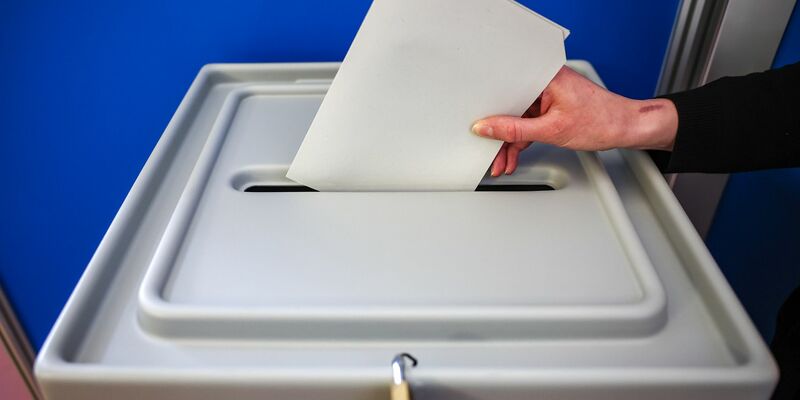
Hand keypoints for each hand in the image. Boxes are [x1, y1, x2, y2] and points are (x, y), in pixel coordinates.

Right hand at [472, 66, 678, 175]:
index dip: (490, 112)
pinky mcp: (552, 105)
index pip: (506, 91)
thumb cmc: (602, 121)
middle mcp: (545, 80)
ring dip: (510, 141)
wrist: (627, 127)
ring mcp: (548, 93)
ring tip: (502, 162)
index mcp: (544, 75)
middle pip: (511, 107)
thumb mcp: (551, 130)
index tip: (479, 132)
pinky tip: (514, 154)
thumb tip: (487, 128)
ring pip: (519, 118)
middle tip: (491, 155)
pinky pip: (529, 122)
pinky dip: (523, 139)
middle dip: (500, 135)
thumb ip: (515, 130)